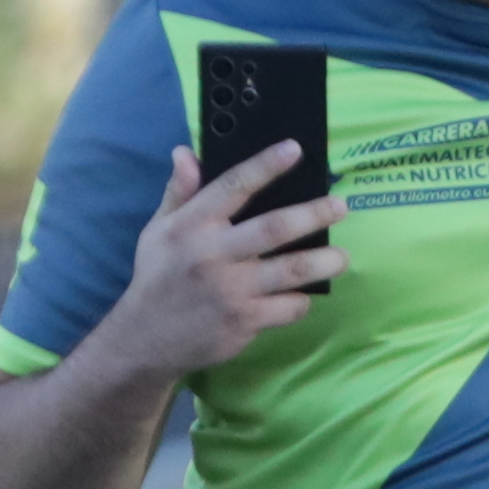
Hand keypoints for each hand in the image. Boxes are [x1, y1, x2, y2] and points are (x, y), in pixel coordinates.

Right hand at [101, 142, 341, 382]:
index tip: (295, 149)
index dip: (265, 165)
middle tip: (341, 206)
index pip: (234, 186)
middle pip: (273, 228)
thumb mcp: (158, 230)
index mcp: (193, 225)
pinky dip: (301, 300)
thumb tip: (186, 152)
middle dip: (313, 215)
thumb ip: (179, 192)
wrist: (145, 339)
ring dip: (323, 262)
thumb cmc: (157, 278)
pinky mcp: (244, 321)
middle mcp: (214, 254)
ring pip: (290, 271)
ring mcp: (231, 290)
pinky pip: (287, 307)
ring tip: (343, 257)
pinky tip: (304, 294)